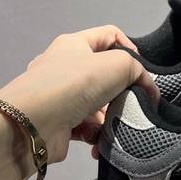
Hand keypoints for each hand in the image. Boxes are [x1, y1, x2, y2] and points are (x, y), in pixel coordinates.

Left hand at [0, 26, 159, 164]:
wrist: (33, 124)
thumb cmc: (75, 84)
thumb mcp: (118, 64)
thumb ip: (138, 71)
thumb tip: (147, 91)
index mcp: (74, 45)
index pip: (109, 35)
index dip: (130, 48)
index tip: (141, 71)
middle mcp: (65, 68)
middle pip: (106, 76)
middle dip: (122, 93)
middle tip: (133, 104)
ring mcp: (60, 97)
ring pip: (99, 105)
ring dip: (111, 119)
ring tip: (117, 129)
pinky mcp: (60, 123)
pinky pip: (87, 127)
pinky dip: (97, 136)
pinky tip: (100, 143)